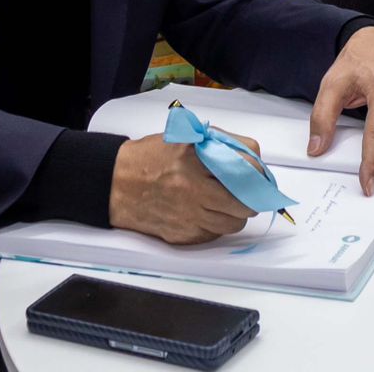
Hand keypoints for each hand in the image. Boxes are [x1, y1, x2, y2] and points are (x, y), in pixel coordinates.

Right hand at [108, 132, 259, 244]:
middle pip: (245, 202)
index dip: (257, 169)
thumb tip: (249, 158)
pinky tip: (207, 212)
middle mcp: (194, 188)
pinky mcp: (183, 235)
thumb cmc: (150, 157)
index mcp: (195, 156)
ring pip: (233, 223)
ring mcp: (189, 215)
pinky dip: (217, 225)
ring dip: (236, 213)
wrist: (116, 183)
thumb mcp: (184, 137)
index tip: (257, 172)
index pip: (246, 164)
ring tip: (227, 202)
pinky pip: (214, 235)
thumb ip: (217, 144)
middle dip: (252, 197)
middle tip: (249, 191)